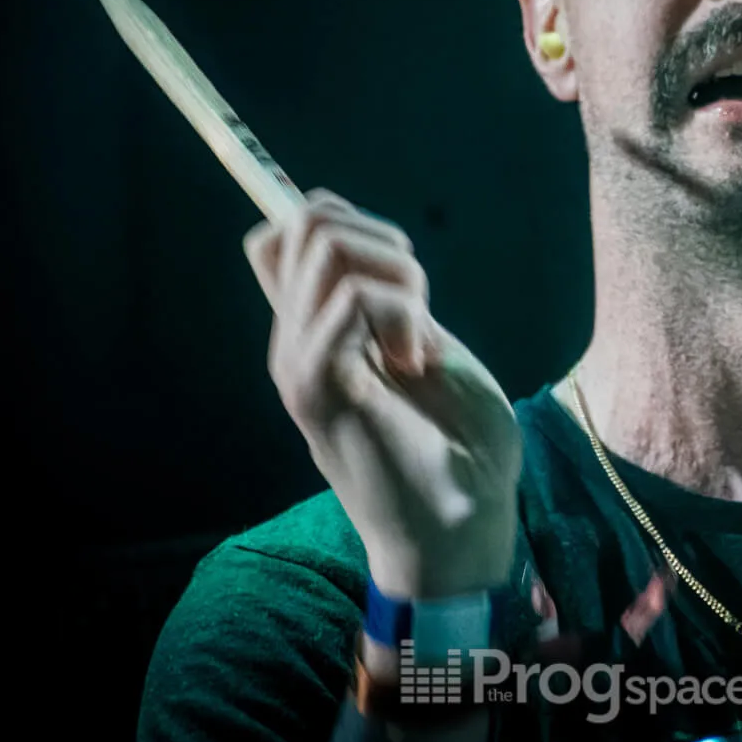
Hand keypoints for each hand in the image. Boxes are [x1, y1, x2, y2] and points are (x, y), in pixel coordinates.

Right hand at [247, 189, 521, 599]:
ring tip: (417, 340)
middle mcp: (294, 341)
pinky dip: (400, 314)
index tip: (400, 268)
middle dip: (382, 240)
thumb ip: (390, 302)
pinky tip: (415, 363)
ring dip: (397, 277)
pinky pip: (348, 297)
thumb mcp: (427, 349)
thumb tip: (369, 240)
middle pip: (304, 222)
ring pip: (326, 245)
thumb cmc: (457, 444)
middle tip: (417, 308)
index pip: (282, 234)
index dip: (338, 216)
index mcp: (316, 330)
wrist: (459, 525)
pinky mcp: (316, 386)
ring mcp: (298, 362)